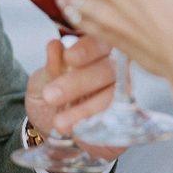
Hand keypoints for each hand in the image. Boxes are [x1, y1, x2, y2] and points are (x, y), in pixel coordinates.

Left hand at [25, 35, 123, 159]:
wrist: (49, 129)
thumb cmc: (50, 98)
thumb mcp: (43, 81)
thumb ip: (51, 66)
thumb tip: (55, 46)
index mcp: (97, 53)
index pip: (100, 42)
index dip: (87, 49)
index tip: (69, 58)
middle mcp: (116, 71)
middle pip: (109, 69)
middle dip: (79, 82)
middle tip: (50, 96)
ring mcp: (126, 96)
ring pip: (114, 97)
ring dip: (87, 109)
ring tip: (60, 122)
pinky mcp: (129, 122)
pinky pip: (121, 121)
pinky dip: (99, 124)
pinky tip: (79, 131)